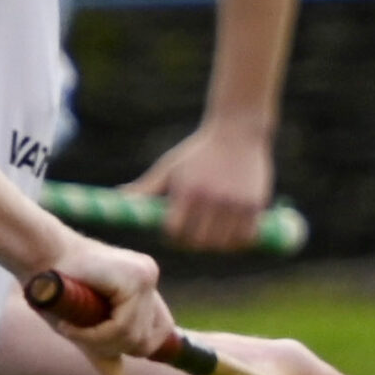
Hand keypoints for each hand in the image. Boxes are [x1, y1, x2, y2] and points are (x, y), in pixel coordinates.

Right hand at [23, 228, 172, 374]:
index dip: (135, 345)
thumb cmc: (57, 292)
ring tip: (72, 327)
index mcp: (144, 287)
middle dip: (112, 346)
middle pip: (149, 340)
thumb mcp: (86, 329)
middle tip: (80, 333)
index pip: (162, 331)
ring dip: (99, 341)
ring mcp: (145, 276)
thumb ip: (105, 352)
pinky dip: (96, 334)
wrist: (38, 262)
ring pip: (135, 336)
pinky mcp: (136, 277)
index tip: (101, 339)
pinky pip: (123, 326)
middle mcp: (149, 278)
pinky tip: (73, 325)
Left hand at [127, 122, 274, 252]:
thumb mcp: (169, 167)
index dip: (173, 235)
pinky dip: (237, 241)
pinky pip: (245, 238)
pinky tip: (231, 234)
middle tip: (193, 236)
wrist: (238, 130)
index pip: (174, 231)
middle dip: (193, 242)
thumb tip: (119, 196)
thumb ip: (146, 187)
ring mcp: (235, 204)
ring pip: (222, 244)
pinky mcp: (255, 205)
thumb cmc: (198, 150)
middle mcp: (211, 200)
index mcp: (188, 191)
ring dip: (216, 245)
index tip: (174, 230)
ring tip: (212, 236)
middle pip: (198, 242)